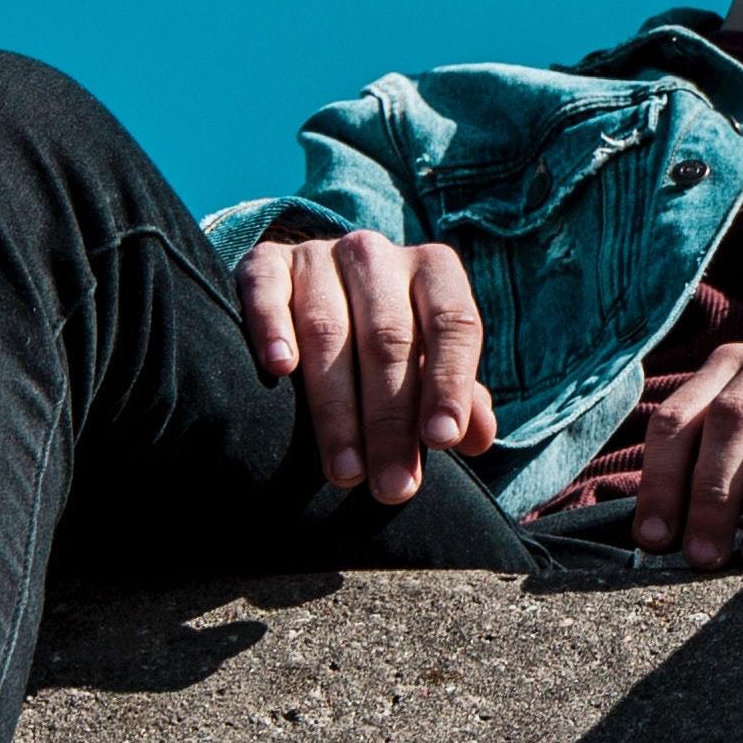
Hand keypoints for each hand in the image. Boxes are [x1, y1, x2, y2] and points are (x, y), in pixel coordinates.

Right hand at [234, 233, 498, 505]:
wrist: (310, 291)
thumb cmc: (386, 345)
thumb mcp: (428, 365)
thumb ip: (457, 397)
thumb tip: (478, 437)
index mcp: (434, 270)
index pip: (453, 324)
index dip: (449, 384)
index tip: (442, 441)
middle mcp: (377, 256)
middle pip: (389, 339)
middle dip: (391, 422)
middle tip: (392, 487)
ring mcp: (318, 255)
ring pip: (327, 329)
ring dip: (336, 409)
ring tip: (344, 472)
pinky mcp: (264, 262)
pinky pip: (267, 290)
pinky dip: (272, 327)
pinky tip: (280, 370)